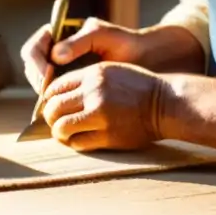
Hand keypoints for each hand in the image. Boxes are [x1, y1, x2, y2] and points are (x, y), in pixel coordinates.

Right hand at [19, 17, 147, 93]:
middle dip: (38, 80)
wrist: (142, 59)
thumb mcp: (103, 36)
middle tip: (48, 94)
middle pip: (33, 67)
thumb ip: (79, 42)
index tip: (47, 75)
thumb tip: (55, 55)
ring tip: (56, 103)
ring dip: (44, 94)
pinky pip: (56, 95)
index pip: (35, 47)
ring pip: (41, 83)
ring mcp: (62, 70)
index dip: (36, 62)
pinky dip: (56, 102)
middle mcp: (56, 52)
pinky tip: (64, 110)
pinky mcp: (71, 86)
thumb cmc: (124, 42)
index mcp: (60, 35)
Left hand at [40, 61, 164, 151]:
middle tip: (55, 122)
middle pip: (54, 107)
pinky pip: (78, 142)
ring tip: (64, 134)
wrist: (165, 104)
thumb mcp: (112, 71)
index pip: (55, 86)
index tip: (53, 105)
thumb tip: (58, 94)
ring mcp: (100, 114)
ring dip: (59, 133)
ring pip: (61, 127)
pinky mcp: (108, 135)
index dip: (49, 98)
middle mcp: (93, 92)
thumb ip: (87, 79)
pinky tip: (78, 140)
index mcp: (93, 74)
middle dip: (50, 117)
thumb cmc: (139, 87)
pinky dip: (74, 143)